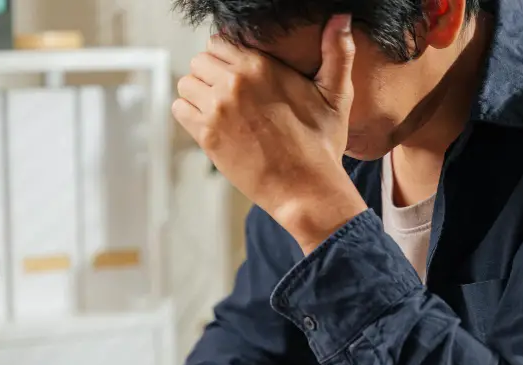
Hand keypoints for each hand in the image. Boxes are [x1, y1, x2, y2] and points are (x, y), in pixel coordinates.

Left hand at [173, 14, 367, 252]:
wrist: (305, 188)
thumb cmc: (322, 144)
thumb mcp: (336, 94)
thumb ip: (338, 52)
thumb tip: (342, 17)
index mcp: (260, 66)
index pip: (219, 42)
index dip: (226, 56)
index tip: (236, 74)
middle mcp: (234, 82)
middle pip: (199, 60)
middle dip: (210, 74)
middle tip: (227, 94)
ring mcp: (217, 109)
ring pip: (186, 83)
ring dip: (197, 94)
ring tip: (218, 109)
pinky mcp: (206, 135)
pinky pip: (179, 109)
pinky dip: (189, 114)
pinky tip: (209, 124)